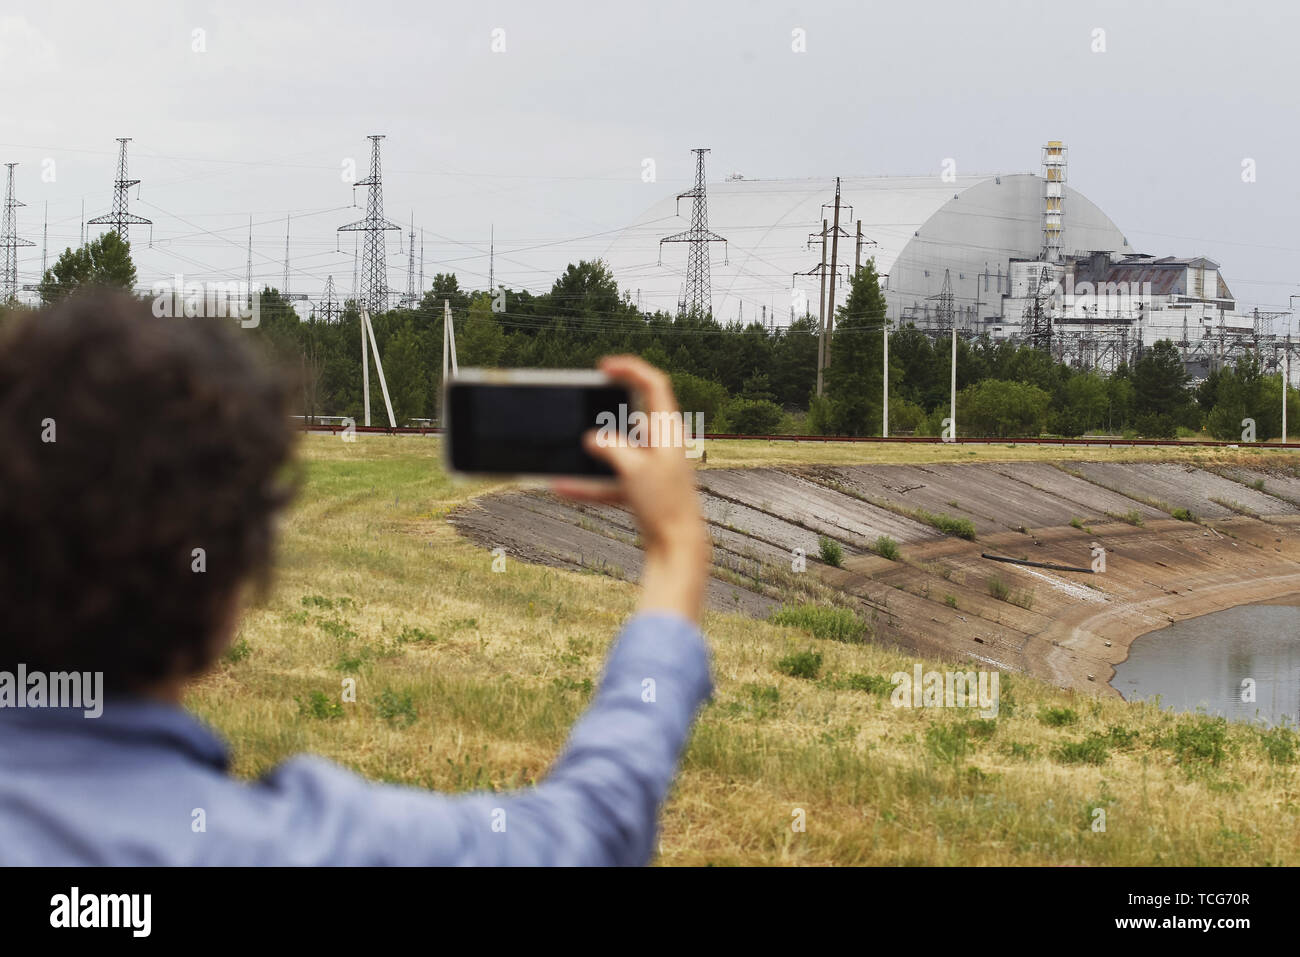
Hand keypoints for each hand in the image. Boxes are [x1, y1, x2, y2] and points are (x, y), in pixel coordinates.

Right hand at [552, 356, 710, 623]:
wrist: (679, 547)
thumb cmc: (665, 505)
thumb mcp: (633, 470)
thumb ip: (610, 448)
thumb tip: (592, 437)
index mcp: (668, 431)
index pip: (654, 385)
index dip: (630, 369)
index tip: (603, 367)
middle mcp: (662, 445)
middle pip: (632, 414)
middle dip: (605, 410)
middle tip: (582, 403)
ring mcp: (653, 467)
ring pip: (618, 449)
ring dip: (593, 450)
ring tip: (568, 445)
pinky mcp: (643, 489)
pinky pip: (611, 479)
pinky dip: (589, 483)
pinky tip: (561, 488)